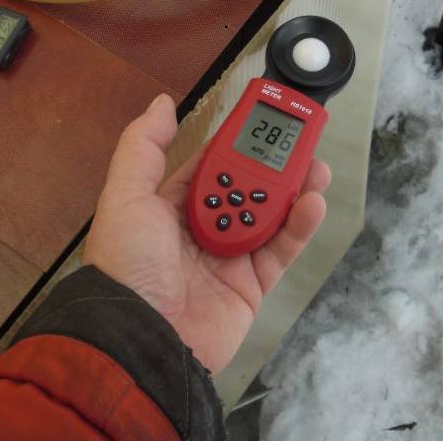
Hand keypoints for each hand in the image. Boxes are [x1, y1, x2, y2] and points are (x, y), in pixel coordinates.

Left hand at [83, 94, 330, 372]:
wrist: (141, 340)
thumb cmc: (128, 265)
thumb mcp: (126, 196)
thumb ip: (145, 147)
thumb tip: (162, 103)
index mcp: (172, 205)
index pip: (213, 163)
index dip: (238, 140)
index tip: (264, 118)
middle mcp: (203, 228)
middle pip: (248, 187)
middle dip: (275, 165)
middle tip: (302, 142)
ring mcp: (230, 257)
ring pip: (271, 215)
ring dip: (295, 190)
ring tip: (316, 168)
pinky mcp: (253, 285)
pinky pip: (282, 251)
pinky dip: (300, 226)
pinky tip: (312, 203)